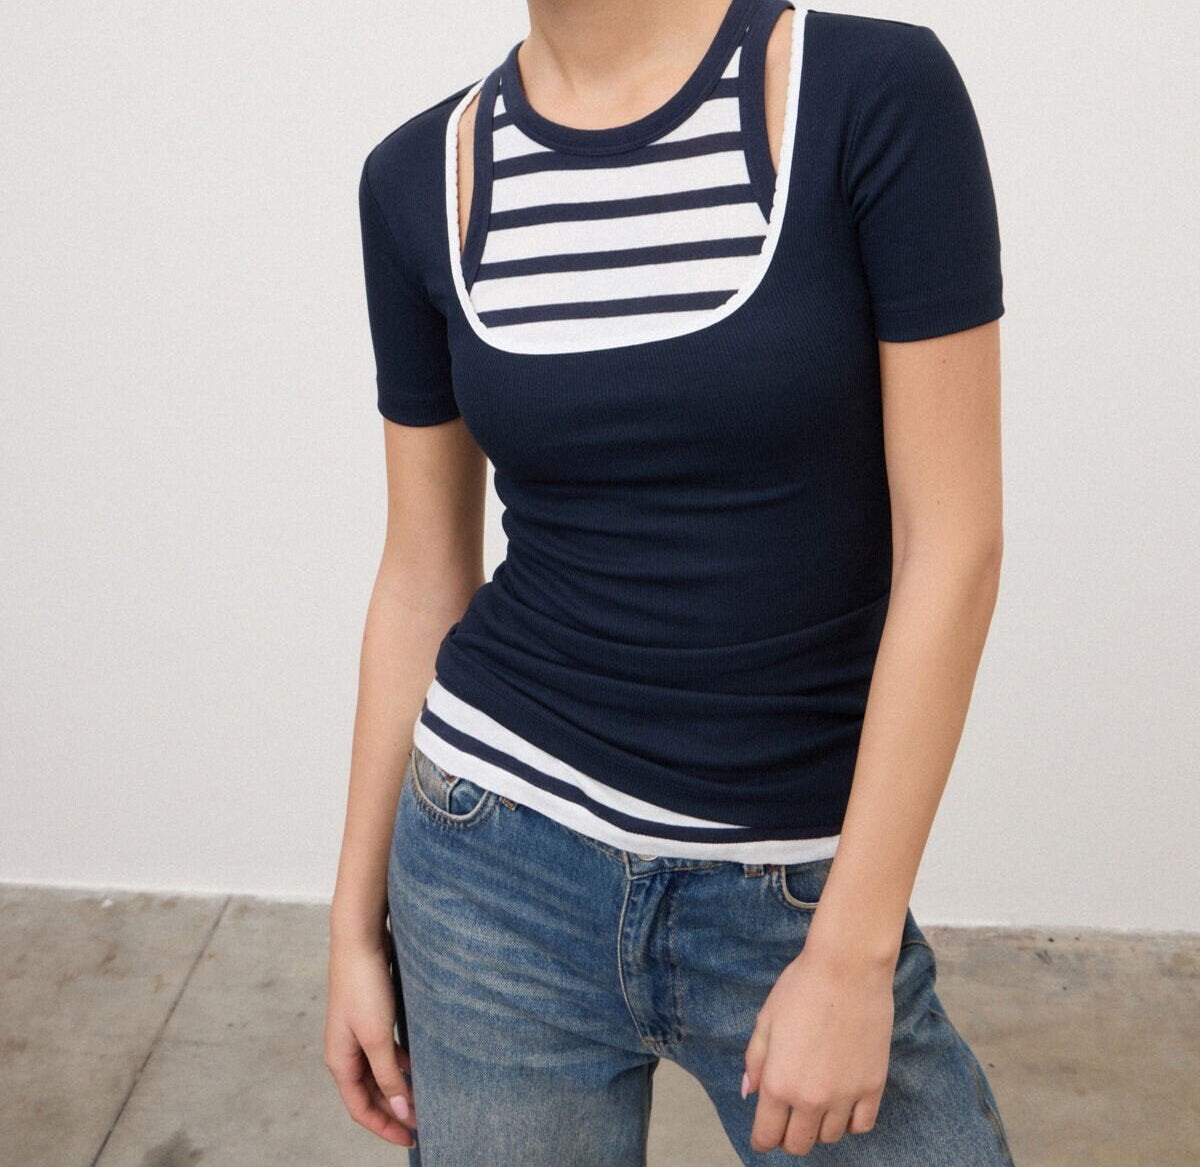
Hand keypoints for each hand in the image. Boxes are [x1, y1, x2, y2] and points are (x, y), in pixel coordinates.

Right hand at [324, 930, 417, 1147]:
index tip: (411, 1139)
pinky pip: (385, 1051)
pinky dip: (400, 1063)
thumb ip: (388, 1076)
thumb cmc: (363, 986)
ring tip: (424, 1098)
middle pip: (369, 1094)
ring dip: (398, 1087)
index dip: (384, 1127)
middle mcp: (345, 1051)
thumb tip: (399, 1111)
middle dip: (393, 1111)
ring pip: (378, 1072)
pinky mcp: (371, 1016)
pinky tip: (418, 1065)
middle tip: (422, 1123)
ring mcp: (357, 1033)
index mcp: (340, 1061)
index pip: (360, 1108)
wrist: (360, 939)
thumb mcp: (378, 1037)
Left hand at [742, 943, 894, 1155]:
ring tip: (816, 1102)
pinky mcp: (873, 1086)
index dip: (762, 1140)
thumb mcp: (766, 1020)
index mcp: (778, 1082)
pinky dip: (850, 1121)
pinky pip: (861, 1125)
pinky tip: (842, 1103)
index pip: (767, 1136)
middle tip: (788, 1119)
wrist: (847, 968)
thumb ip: (755, 1061)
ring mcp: (845, 1095)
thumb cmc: (801, 988)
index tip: (763, 1135)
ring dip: (819, 1126)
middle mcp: (811, 1098)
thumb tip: (749, 1092)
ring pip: (830, 1137)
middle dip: (788, 1137)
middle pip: (798, 1144)